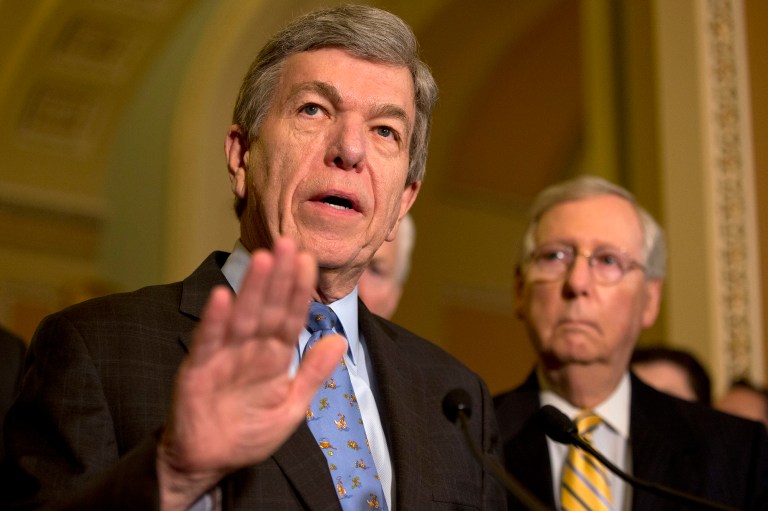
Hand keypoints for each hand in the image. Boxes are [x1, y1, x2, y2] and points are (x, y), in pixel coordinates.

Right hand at [157, 237, 345, 508]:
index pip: (291, 316)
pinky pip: (208, 342)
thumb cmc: (248, 433)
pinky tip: (223, 296)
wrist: (208, 463)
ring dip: (252, 288)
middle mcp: (250, 349)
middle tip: (289, 243)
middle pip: (269, 308)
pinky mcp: (197, 370)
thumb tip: (340, 340)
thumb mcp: (291, 407)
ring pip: (242, 316)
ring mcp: (223, 356)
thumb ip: (312, 373)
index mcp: (274, 356)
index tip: (310, 260)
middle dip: (280, 277)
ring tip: (263, 259)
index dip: (300, 290)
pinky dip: (215, 320)